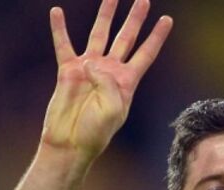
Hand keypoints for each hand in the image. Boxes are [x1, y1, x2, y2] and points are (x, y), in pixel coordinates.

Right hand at [42, 0, 172, 162]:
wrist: (70, 143)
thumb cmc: (94, 133)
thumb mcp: (112, 110)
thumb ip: (107, 82)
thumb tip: (90, 62)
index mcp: (126, 82)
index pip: (145, 53)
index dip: (156, 37)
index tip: (167, 20)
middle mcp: (109, 71)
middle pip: (126, 37)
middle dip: (135, 18)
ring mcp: (88, 68)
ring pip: (99, 34)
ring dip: (105, 15)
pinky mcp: (68, 71)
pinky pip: (63, 44)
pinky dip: (59, 28)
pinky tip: (56, 12)